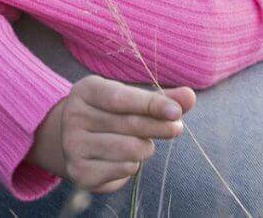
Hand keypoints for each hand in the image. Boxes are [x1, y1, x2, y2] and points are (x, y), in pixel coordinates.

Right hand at [28, 75, 195, 193]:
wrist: (77, 142)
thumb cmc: (111, 114)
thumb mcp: (130, 100)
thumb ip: (160, 98)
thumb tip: (189, 96)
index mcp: (86, 91)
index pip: (121, 98)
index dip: (151, 104)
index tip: (176, 112)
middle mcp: (74, 116)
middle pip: (129, 124)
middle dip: (159, 127)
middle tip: (176, 128)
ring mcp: (73, 145)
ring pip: (130, 149)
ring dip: (145, 148)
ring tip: (141, 143)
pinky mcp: (79, 172)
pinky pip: (124, 169)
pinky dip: (133, 165)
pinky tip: (125, 158)